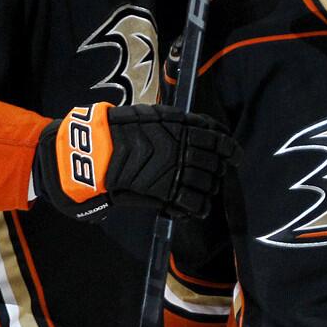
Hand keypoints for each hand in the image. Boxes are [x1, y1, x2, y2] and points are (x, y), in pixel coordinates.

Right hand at [34, 102, 235, 221]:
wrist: (92, 151)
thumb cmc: (118, 129)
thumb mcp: (152, 116)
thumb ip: (178, 123)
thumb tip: (201, 129)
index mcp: (183, 127)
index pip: (219, 139)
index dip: (230, 149)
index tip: (234, 155)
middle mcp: (184, 149)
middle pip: (215, 165)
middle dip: (217, 172)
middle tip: (214, 177)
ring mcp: (176, 172)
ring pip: (207, 186)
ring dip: (208, 191)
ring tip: (203, 195)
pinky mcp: (165, 194)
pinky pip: (192, 204)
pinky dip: (196, 208)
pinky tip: (193, 209)